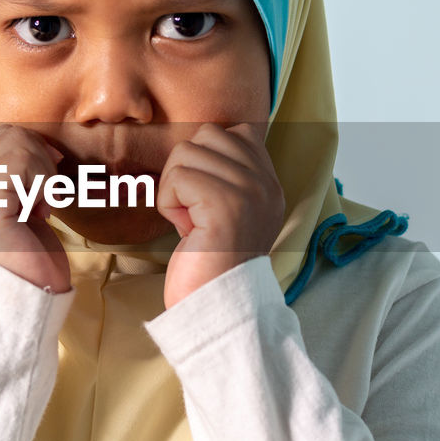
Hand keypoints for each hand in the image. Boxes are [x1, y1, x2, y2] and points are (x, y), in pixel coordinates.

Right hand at [0, 125, 71, 292]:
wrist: (32, 299)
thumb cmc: (32, 259)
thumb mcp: (22, 206)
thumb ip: (19, 174)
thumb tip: (45, 146)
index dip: (27, 150)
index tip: (42, 188)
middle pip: (4, 133)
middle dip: (38, 159)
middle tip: (42, 199)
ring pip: (15, 142)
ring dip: (43, 173)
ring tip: (38, 208)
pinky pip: (21, 161)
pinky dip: (43, 183)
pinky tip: (40, 212)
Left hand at [156, 123, 284, 307]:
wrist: (215, 308)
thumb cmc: (209, 263)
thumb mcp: (227, 211)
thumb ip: (225, 175)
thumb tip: (197, 142)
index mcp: (269, 184)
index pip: (237, 132)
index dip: (207, 156)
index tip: (204, 198)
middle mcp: (265, 184)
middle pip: (206, 135)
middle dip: (185, 170)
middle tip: (194, 211)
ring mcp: (249, 192)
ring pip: (186, 153)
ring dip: (175, 190)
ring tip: (192, 223)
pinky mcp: (225, 205)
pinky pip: (177, 178)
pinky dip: (169, 204)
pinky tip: (186, 231)